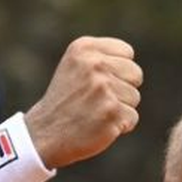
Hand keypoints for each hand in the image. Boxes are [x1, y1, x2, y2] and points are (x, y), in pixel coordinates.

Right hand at [25, 36, 142, 168]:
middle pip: (135, 74)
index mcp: (85, 48)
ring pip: (134, 97)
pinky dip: (120, 126)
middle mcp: (94, 64)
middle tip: (97, 99)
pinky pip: (132, 117)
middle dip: (123, 88)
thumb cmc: (66, 100)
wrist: (46, 133)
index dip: (118, 70)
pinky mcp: (111, 111)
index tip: (97, 81)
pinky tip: (98, 125)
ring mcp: (103, 88)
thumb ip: (104, 57)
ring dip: (120, 108)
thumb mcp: (76, 66)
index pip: (127, 53)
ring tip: (95, 112)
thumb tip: (132, 63)